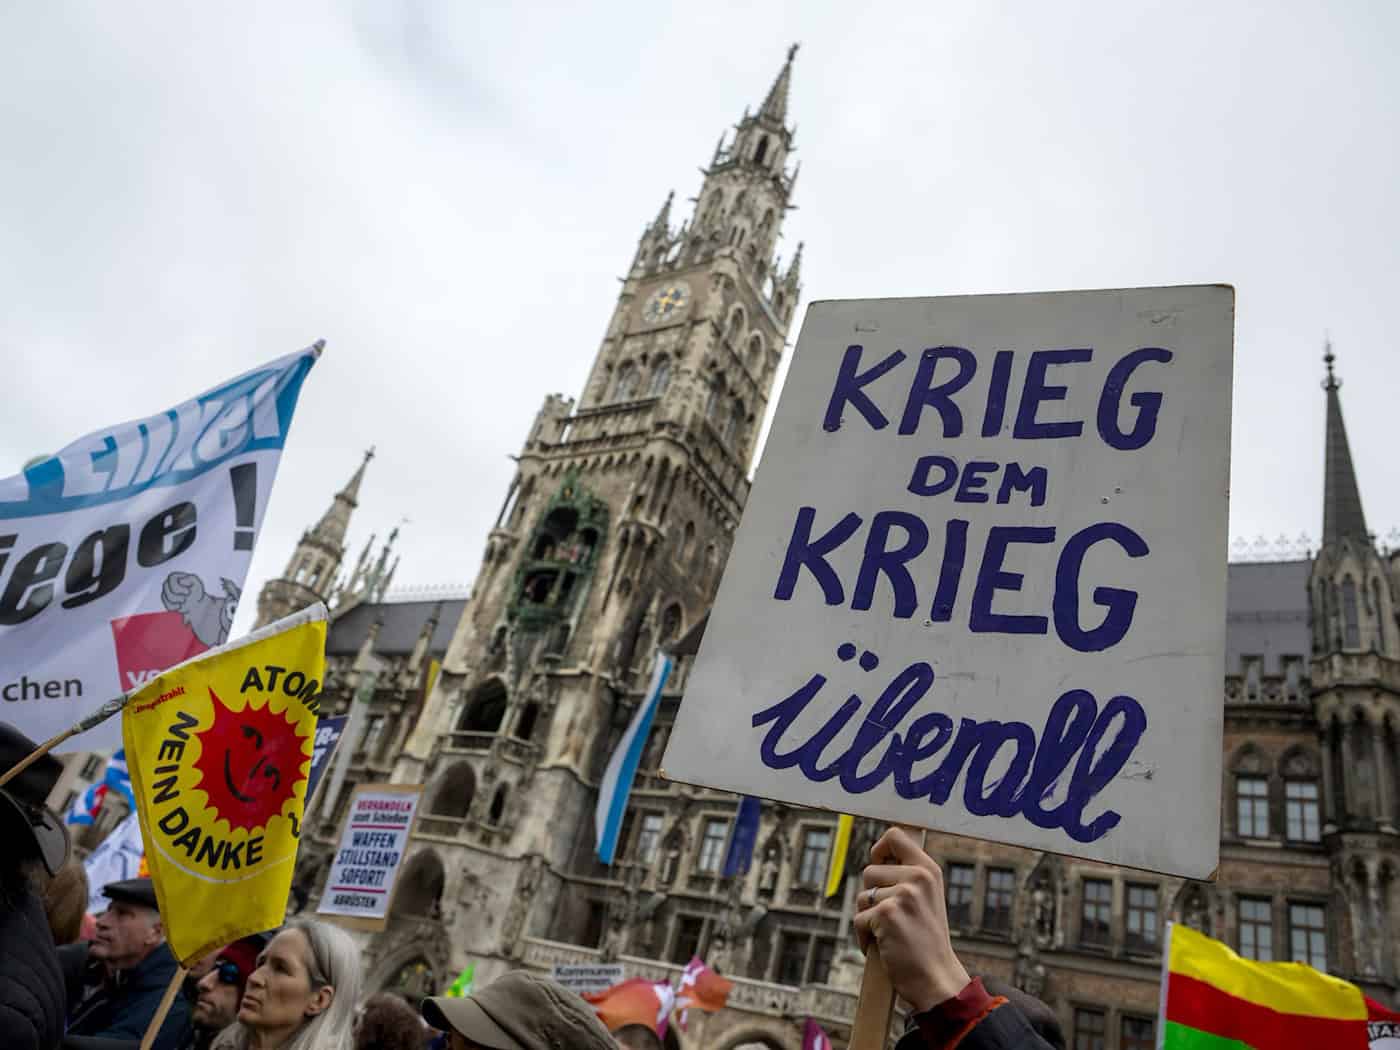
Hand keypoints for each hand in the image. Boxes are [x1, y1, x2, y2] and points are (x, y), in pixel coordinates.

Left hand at [852, 827, 970, 1011]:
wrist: (937, 980)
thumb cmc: (927, 943)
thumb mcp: (927, 900)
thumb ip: (907, 877)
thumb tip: (877, 859)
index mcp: (929, 870)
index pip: (895, 836)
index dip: (879, 849)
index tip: (879, 864)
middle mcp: (917, 877)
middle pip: (869, 871)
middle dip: (871, 897)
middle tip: (890, 919)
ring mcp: (902, 895)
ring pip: (862, 896)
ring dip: (867, 918)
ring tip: (889, 934)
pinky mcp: (886, 914)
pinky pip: (858, 919)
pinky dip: (864, 938)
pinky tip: (883, 948)